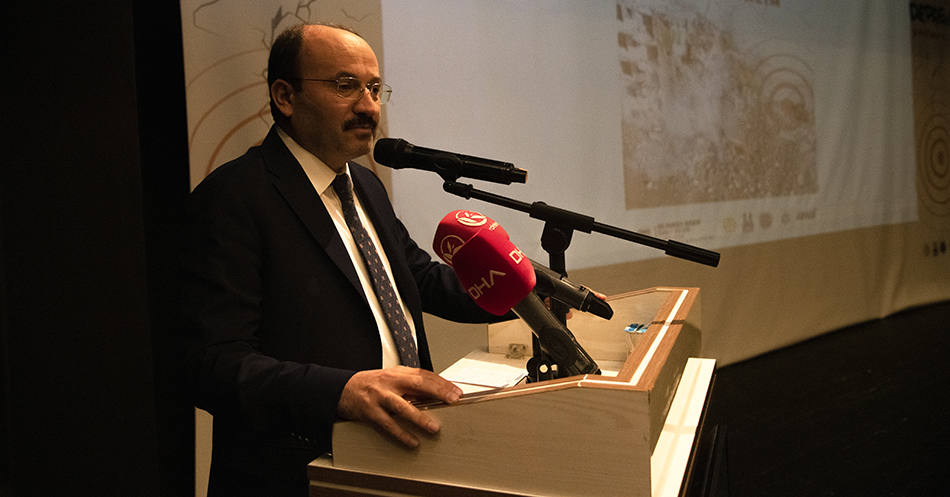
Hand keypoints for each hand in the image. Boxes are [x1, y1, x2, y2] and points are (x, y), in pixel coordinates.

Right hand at [337, 366, 462, 447]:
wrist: (343, 389)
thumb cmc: (371, 385)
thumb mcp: (392, 380)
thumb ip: (411, 386)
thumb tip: (436, 396)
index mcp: (398, 373)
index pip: (424, 374)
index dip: (442, 382)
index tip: (456, 392)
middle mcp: (390, 382)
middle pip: (417, 384)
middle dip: (437, 392)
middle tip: (452, 401)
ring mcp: (379, 396)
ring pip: (402, 406)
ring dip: (420, 417)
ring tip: (434, 427)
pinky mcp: (370, 411)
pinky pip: (388, 424)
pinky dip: (401, 433)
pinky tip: (412, 441)